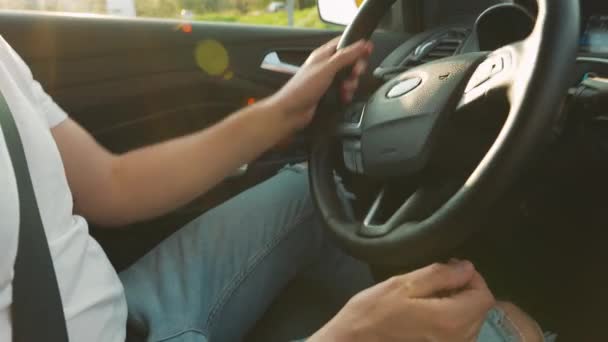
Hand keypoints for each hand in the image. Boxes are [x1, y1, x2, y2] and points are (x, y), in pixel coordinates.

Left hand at [269, 36, 372, 130]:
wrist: (291, 112)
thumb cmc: (301, 89)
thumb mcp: (327, 68)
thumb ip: (345, 56)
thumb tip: (361, 45)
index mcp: (323, 54)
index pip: (344, 43)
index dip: (357, 46)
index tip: (367, 52)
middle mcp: (325, 65)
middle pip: (350, 61)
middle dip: (355, 69)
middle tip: (354, 75)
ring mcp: (327, 79)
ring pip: (348, 77)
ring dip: (351, 84)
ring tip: (345, 89)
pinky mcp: (328, 92)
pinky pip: (344, 90)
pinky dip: (347, 94)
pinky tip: (343, 97)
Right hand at [310, 260, 494, 341]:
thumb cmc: (372, 314)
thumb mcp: (401, 285)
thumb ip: (439, 275)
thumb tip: (467, 268)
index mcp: (451, 320)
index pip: (485, 296)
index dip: (472, 277)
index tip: (450, 267)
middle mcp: (458, 340)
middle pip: (479, 310)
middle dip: (464, 290)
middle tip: (436, 280)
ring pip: (470, 323)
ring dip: (457, 306)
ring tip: (429, 298)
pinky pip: (458, 335)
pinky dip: (450, 321)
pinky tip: (426, 315)